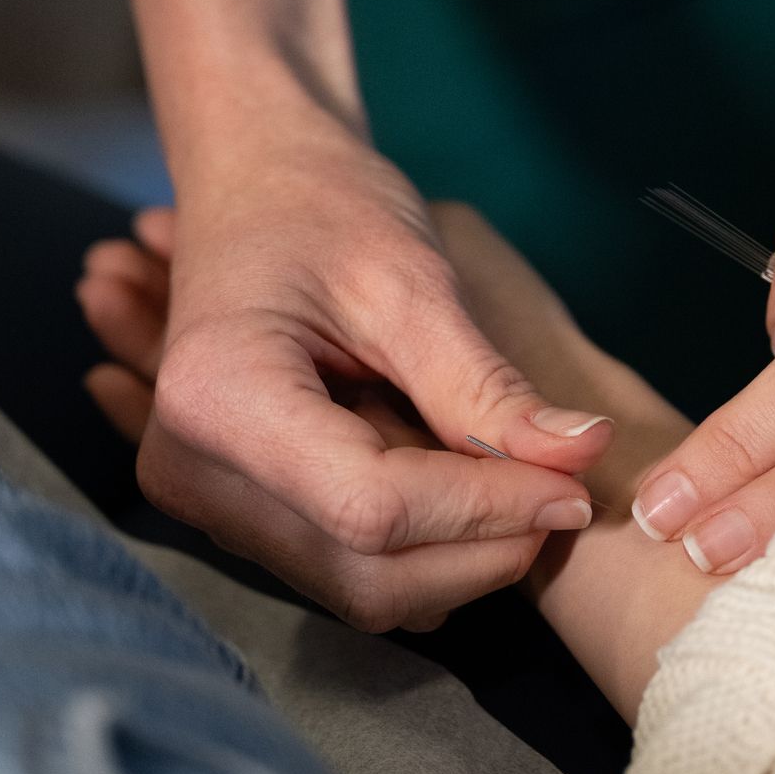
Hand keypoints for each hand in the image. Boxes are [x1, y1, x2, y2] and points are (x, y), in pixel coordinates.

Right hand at [80, 201, 612, 630]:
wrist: (255, 183)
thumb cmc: (322, 204)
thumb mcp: (411, 281)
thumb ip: (485, 385)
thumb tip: (583, 456)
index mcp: (217, 402)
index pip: (374, 512)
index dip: (489, 510)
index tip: (574, 485)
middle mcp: (192, 475)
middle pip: (368, 578)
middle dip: (483, 550)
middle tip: (560, 490)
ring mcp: (208, 504)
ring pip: (365, 590)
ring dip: (460, 554)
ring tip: (509, 475)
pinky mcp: (240, 514)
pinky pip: (349, 571)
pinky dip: (425, 547)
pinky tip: (456, 482)